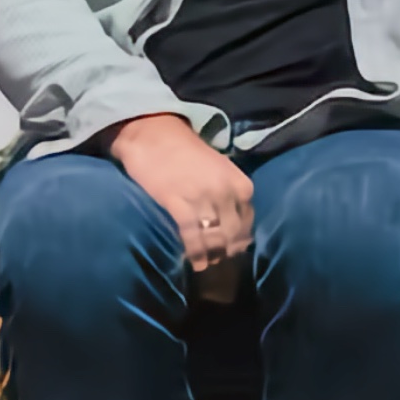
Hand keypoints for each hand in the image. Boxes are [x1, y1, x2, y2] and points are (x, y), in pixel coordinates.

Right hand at [108, 114, 253, 283]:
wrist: (153, 135)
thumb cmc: (184, 150)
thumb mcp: (217, 167)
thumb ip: (227, 191)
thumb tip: (230, 221)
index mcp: (238, 182)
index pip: (247, 220)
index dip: (241, 238)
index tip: (235, 250)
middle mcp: (225, 191)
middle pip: (233, 233)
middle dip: (228, 251)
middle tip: (220, 261)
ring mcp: (202, 198)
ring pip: (215, 238)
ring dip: (213, 255)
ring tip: (207, 265)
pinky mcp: (177, 203)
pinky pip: (192, 236)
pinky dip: (195, 252)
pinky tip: (195, 262)